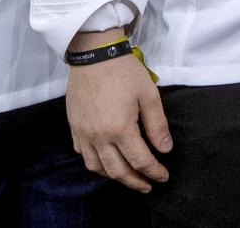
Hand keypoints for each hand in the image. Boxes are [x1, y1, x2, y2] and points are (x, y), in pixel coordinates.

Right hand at [66, 35, 172, 192]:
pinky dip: (95, 164)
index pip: (140, 160)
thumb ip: (157, 125)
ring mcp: (83, 133)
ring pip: (97, 167)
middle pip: (117, 171)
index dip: (154, 172)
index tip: (164, 176)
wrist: (94, 54)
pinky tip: (105, 161)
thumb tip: (165, 149)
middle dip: (135, 182)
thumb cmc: (124, 71)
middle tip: (148, 186)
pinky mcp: (74, 127)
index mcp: (120, 129)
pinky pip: (83, 154)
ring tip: (128, 177)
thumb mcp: (149, 94)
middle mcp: (99, 137)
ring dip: (114, 176)